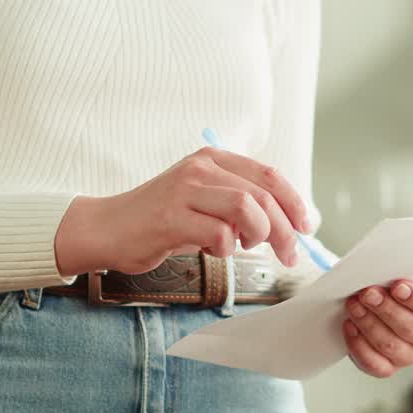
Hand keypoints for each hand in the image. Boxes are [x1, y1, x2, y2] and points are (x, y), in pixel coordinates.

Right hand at [53, 147, 313, 275]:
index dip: (295, 202)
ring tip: (248, 248)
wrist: (106, 229)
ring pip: (245, 207)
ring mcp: (184, 190)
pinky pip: (218, 234)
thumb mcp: (201, 203)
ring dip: (258, 234)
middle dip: (284, 228)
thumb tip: (285, 225)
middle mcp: (200, 168)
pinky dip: (226, 248)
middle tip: (290, 253)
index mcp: (212, 160)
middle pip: (262, 194)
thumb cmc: (156, 222)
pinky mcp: (170, 218)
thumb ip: (237, 207)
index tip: (306, 227)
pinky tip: (213, 251)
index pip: (268, 175)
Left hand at [342, 281, 412, 377]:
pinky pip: (374, 363)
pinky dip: (359, 345)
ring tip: (354, 306)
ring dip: (369, 324)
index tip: (397, 287)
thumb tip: (381, 275)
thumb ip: (397, 275)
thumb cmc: (390, 289)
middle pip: (411, 328)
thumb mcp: (398, 277)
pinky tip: (349, 326)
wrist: (374, 307)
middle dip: (386, 309)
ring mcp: (409, 355)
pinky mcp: (388, 367)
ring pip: (390, 345)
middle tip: (367, 294)